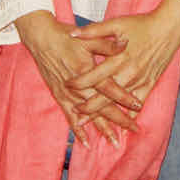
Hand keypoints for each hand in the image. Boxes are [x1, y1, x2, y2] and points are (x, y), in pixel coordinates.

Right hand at [13, 11, 129, 143]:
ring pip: (88, 115)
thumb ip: (107, 44)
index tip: (138, 105)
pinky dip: (78, 130)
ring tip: (114, 140)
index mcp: (86, 69)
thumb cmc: (65, 36)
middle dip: (118, 119)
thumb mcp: (88, 37)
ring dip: (101, 128)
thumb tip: (126, 44)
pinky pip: (69, 116)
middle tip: (133, 129)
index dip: (124, 96)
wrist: (41, 39)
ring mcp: (67, 93)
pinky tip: (85, 142)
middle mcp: (77, 85)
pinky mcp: (59, 96)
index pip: (109, 87)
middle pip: (100, 106)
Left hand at [76, 0, 179, 119]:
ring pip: (119, 104)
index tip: (67, 85)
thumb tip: (72, 33)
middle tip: (75, 112)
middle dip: (88, 107)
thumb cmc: (142, 24)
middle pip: (104, 96)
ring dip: (105, 114)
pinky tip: (123, 123)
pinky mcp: (150, 84)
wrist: (168, 27)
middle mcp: (128, 73)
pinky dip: (130, 114)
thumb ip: (93, 30)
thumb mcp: (116, 23)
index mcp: (118, 59)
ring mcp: (140, 81)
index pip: (93, 76)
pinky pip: (138, 104)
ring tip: (94, 122)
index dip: (78, 82)